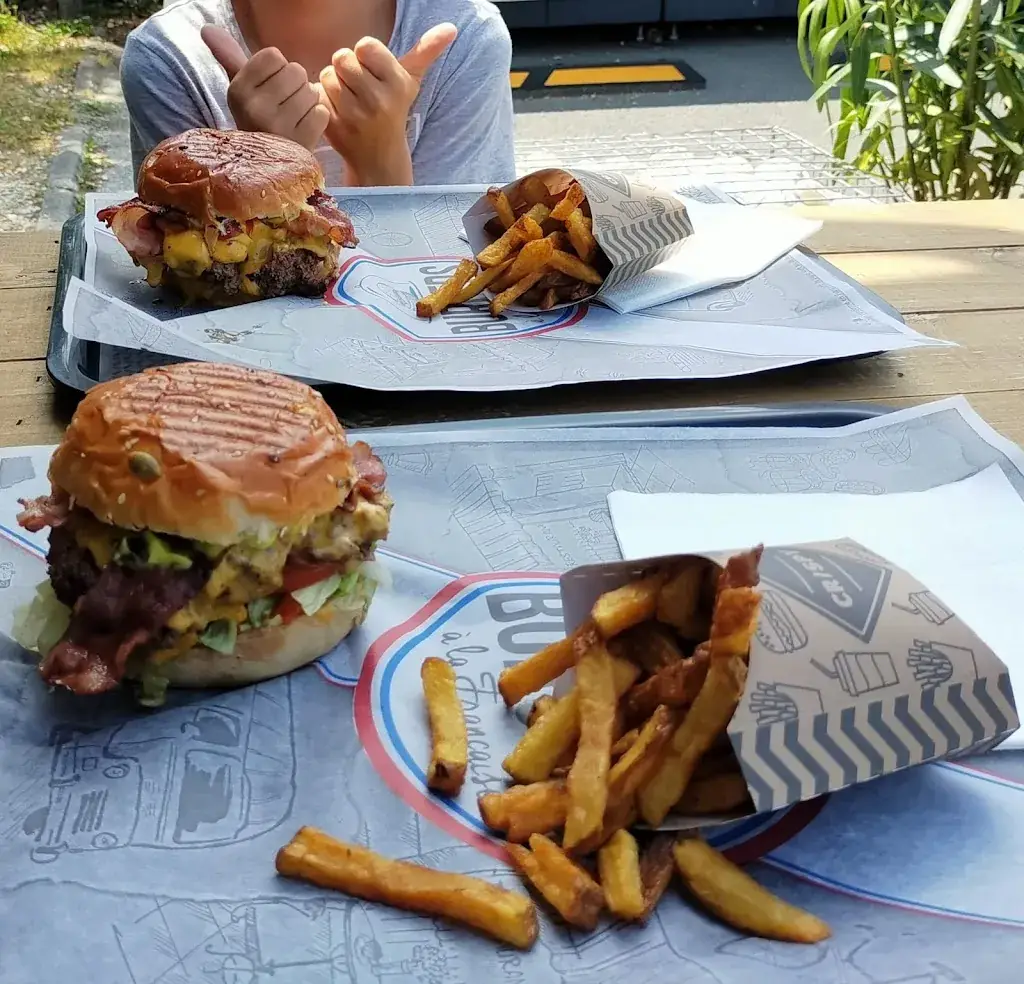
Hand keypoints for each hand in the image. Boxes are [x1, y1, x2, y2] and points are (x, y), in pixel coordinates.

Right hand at [202, 25, 328, 150]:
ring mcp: (278, 127)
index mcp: (239, 90)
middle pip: (296, 71)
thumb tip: (208, 28)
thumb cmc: (257, 120)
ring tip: (294, 118)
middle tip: (285, 105)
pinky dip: (317, 119)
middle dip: (296, 85)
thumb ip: (229, 57)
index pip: (273, 55)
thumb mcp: (241, 90)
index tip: (271, 87)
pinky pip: (322, 112)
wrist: (266, 165)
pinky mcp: (301, 142)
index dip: (278, 69)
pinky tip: (304, 129)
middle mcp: (255, 108)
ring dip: (308, 102)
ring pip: (311, 91)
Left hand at [318, 23, 456, 185]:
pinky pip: (318, 95)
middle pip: (342, 57)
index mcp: (397, 84)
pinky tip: (338, 113)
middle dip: (347, 69)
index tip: (373, 72)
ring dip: (334, 84)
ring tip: (350, 100)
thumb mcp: (411, 81)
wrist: (379, 158)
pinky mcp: (335, 127)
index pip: (365, 45)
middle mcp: (378, 101)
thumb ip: (426, 51)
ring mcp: (355, 116)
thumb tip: (450, 28)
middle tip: (359, 88)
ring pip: (328, 75)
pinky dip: (324, 100)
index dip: (365, 55)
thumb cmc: (393, 109)